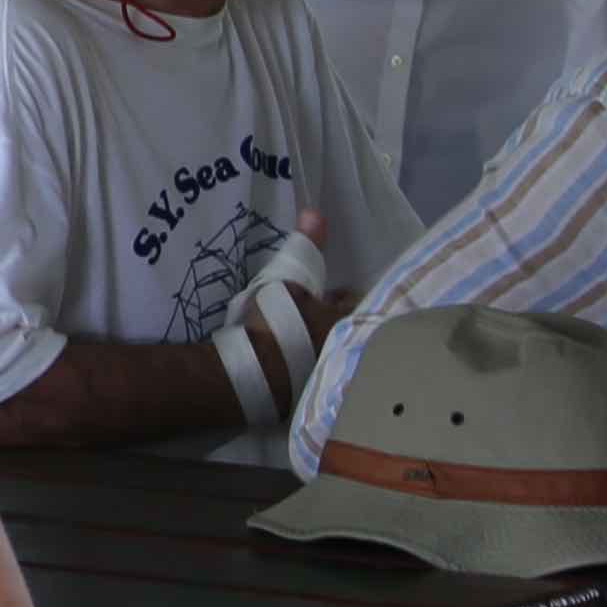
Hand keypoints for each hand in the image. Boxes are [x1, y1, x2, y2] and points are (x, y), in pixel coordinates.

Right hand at [213, 217, 342, 429]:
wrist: (251, 374)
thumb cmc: (277, 323)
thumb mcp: (288, 279)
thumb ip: (305, 248)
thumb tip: (315, 212)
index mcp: (350, 322)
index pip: (354, 301)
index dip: (338, 295)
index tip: (323, 293)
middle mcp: (348, 351)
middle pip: (345, 329)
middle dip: (333, 323)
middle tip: (310, 316)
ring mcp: (331, 375)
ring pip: (330, 351)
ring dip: (319, 344)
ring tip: (297, 338)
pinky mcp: (311, 395)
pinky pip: (313, 371)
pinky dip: (304, 365)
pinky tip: (286, 361)